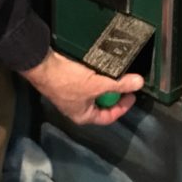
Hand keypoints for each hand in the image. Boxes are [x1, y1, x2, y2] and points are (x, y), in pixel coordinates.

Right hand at [23, 49, 143, 125]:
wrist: (42, 64)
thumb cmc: (65, 81)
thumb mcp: (96, 84)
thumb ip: (119, 84)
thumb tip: (138, 83)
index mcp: (83, 116)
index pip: (109, 117)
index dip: (123, 107)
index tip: (131, 94)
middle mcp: (77, 108)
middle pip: (102, 103)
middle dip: (113, 92)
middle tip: (124, 81)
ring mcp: (72, 94)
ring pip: (95, 90)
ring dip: (104, 82)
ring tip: (114, 72)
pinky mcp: (68, 80)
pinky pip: (87, 80)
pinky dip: (95, 74)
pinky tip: (100, 65)